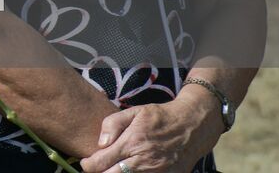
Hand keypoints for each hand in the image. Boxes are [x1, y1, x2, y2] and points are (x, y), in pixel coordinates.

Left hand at [80, 95, 218, 172]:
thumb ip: (112, 124)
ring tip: (114, 168)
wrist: (192, 126)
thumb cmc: (159, 117)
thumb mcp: (134, 112)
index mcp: (131, 143)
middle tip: (98, 167)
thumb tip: (101, 143)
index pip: (100, 163)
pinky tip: (131, 170)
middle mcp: (143, 162)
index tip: (86, 162)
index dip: (88, 165)